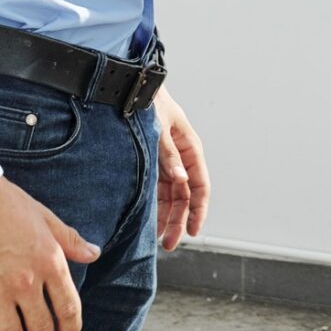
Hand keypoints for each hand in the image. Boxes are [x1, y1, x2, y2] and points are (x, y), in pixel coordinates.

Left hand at [152, 88, 210, 249]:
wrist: (129, 87)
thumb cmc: (149, 103)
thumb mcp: (159, 127)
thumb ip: (168, 154)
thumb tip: (181, 179)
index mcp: (190, 148)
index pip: (200, 185)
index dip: (198, 210)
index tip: (193, 230)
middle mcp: (180, 158)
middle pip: (185, 196)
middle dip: (179, 221)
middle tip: (170, 243)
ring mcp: (166, 162)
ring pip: (171, 197)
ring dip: (167, 217)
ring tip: (159, 239)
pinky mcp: (152, 164)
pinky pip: (157, 190)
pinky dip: (155, 206)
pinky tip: (150, 221)